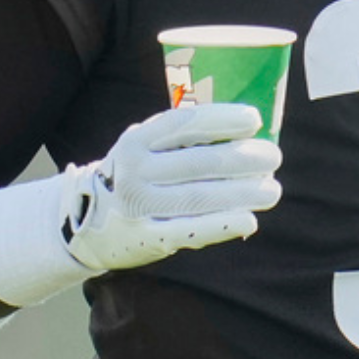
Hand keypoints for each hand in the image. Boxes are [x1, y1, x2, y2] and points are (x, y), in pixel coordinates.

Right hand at [62, 103, 282, 271]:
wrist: (84, 222)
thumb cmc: (134, 176)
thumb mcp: (143, 148)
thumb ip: (182, 139)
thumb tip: (247, 130)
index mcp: (135, 141)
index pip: (184, 124)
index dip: (222, 120)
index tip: (254, 120)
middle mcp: (134, 171)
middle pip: (199, 162)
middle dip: (244, 159)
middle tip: (274, 157)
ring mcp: (138, 206)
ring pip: (200, 197)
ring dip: (243, 193)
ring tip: (272, 190)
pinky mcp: (145, 238)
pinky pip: (190, 231)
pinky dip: (222, 225)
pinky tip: (249, 220)